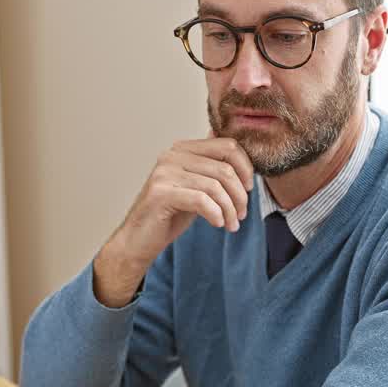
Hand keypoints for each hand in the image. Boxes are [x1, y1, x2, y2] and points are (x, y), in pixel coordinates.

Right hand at [93, 138, 253, 306]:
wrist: (138, 240)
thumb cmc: (168, 215)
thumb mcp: (196, 187)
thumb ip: (211, 169)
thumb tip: (235, 149)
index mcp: (182, 149)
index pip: (227, 145)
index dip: (246, 167)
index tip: (249, 189)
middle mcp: (171, 156)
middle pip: (224, 168)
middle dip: (240, 194)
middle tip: (241, 214)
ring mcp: (164, 174)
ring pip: (215, 186)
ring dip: (229, 209)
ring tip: (231, 224)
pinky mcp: (161, 194)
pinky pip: (202, 201)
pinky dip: (216, 214)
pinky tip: (218, 224)